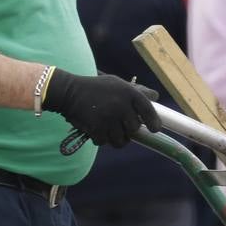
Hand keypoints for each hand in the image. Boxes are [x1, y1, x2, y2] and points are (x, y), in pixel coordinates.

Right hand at [42, 70, 160, 147]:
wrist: (70, 92)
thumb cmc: (96, 88)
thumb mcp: (117, 84)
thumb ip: (137, 91)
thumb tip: (156, 96)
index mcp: (128, 92)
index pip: (148, 110)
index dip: (153, 122)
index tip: (154, 129)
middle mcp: (121, 105)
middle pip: (134, 129)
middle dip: (128, 130)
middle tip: (120, 125)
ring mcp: (109, 117)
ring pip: (121, 140)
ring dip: (115, 138)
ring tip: (109, 130)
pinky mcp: (97, 128)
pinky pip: (105, 142)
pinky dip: (101, 139)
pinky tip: (96, 130)